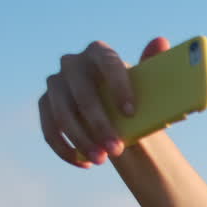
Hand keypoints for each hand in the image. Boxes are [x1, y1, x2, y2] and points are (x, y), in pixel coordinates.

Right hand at [39, 37, 169, 168]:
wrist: (114, 111)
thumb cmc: (133, 94)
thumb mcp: (145, 82)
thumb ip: (153, 62)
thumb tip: (161, 42)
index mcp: (99, 52)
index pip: (108, 64)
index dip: (118, 87)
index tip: (131, 113)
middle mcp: (72, 63)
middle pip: (83, 94)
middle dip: (99, 125)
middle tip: (117, 150)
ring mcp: (55, 84)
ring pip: (63, 114)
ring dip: (82, 140)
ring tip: (102, 161)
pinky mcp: (45, 105)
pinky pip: (49, 129)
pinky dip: (65, 149)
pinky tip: (84, 163)